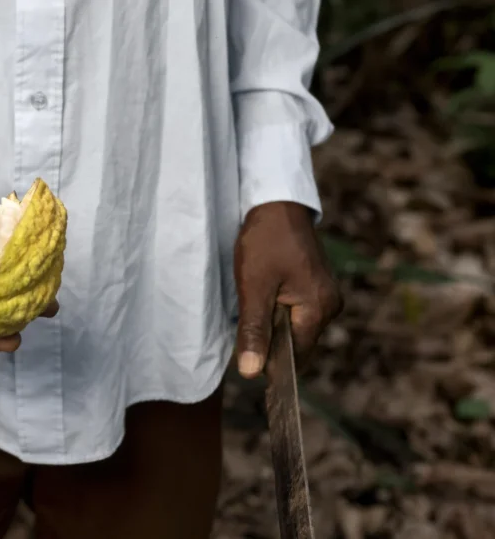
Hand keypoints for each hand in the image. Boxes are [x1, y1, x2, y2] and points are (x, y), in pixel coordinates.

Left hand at [233, 202, 341, 377]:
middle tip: (245, 317)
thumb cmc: (265, 241)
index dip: (269, 361)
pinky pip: (296, 312)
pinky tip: (263, 294)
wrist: (276, 203)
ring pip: (295, 329)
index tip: (244, 355)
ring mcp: (326, 295)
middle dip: (270, 340)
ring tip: (255, 300)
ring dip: (272, 324)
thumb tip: (250, 373)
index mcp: (319, 309)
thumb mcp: (253, 287)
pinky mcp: (317, 286)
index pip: (295, 357)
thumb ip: (254, 331)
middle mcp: (330, 306)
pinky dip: (277, 311)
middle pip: (296, 345)